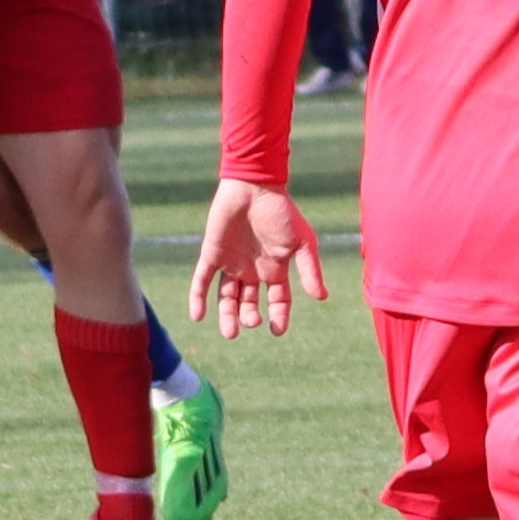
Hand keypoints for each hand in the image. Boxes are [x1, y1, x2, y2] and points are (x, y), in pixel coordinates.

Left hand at [189, 177, 324, 336]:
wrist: (253, 187)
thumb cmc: (280, 212)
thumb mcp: (301, 243)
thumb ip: (310, 270)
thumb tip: (321, 297)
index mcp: (275, 268)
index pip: (278, 300)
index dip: (279, 316)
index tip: (277, 330)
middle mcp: (252, 269)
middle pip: (249, 302)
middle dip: (249, 316)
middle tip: (251, 323)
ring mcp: (231, 263)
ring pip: (226, 296)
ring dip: (227, 315)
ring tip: (230, 332)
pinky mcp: (212, 254)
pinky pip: (202, 280)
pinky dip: (198, 298)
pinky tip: (197, 316)